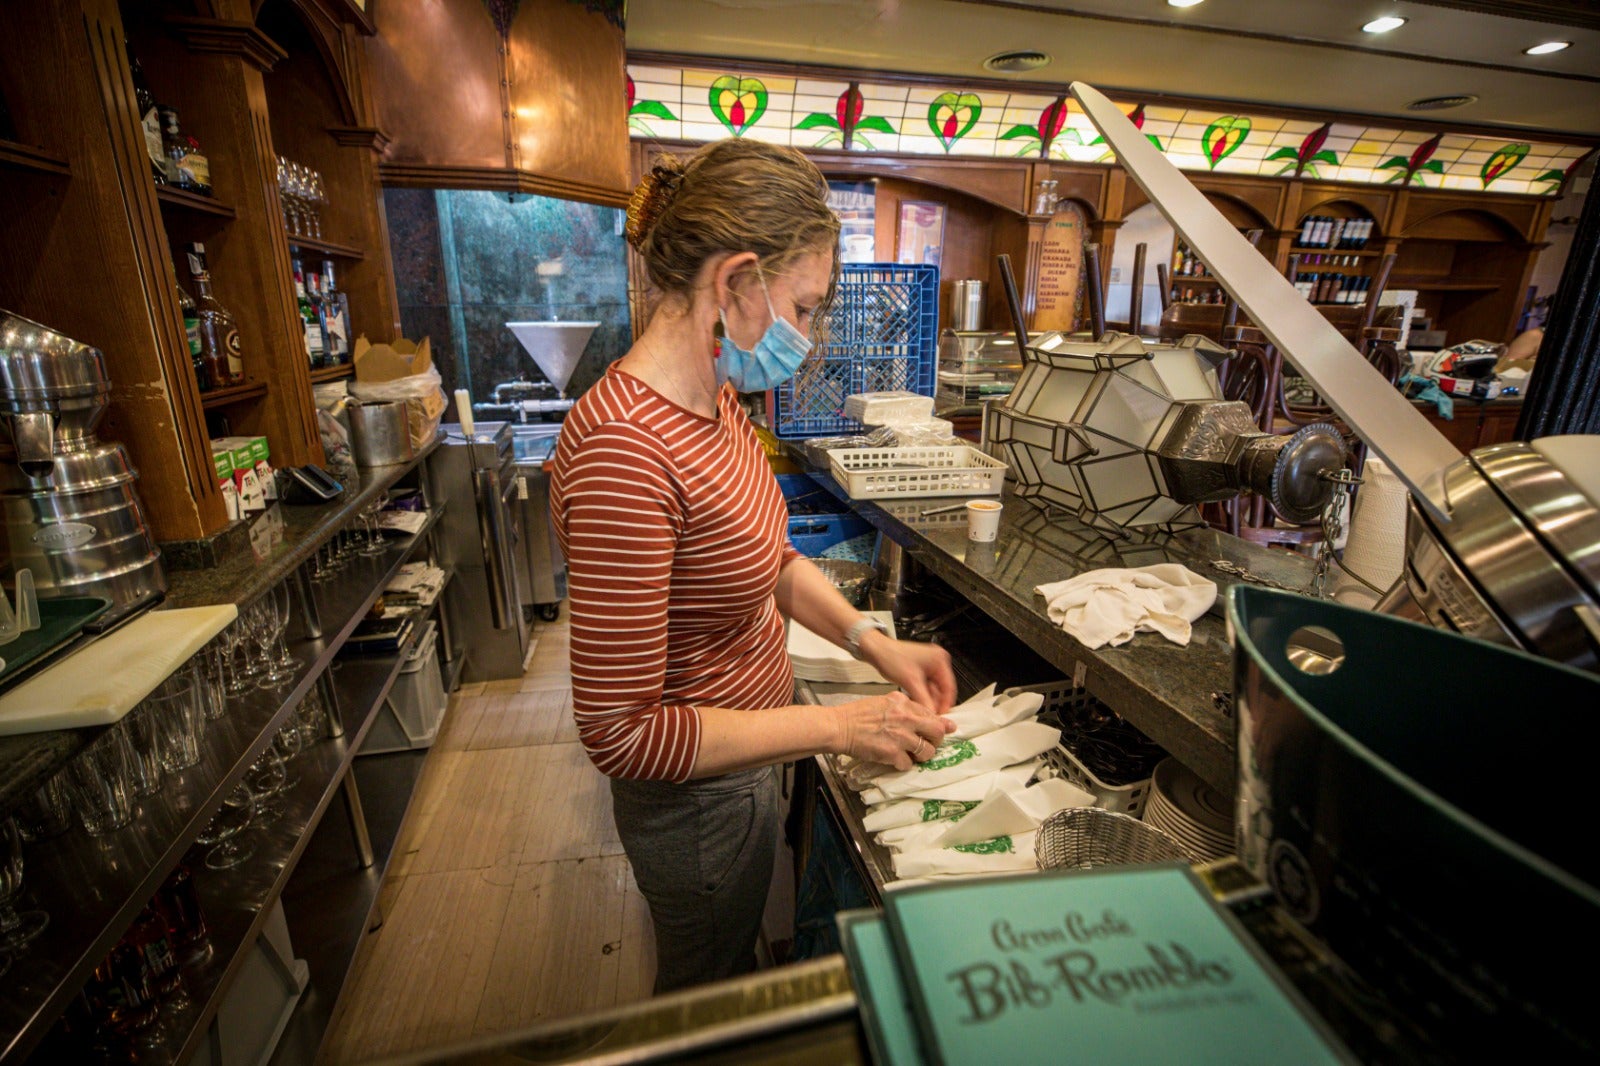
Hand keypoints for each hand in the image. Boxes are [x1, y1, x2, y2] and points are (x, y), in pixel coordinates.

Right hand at [836, 691, 954, 770]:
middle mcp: (906, 718)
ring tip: (912, 755)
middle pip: (937, 732)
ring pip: (927, 752)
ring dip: (921, 756)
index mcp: (904, 704)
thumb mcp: (884, 702)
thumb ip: (905, 707)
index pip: (932, 715)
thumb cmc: (858, 714)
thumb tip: (925, 715)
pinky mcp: (892, 753)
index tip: (945, 730)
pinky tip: (895, 759)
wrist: (839, 726)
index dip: (939, 725)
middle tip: (928, 744)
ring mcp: (900, 737)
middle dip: (936, 741)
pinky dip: (903, 764)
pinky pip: (908, 764)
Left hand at [860, 635, 956, 715]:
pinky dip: (922, 694)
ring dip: (928, 699)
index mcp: (939, 660)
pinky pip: (925, 686)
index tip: (942, 715)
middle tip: (931, 715)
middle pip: (941, 688)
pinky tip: (917, 703)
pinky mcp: (920, 669)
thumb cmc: (891, 656)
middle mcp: (936, 661)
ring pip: (933, 689)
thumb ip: (923, 699)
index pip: (949, 687)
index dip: (945, 703)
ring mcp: (928, 665)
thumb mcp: (910, 681)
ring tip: (923, 711)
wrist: (876, 650)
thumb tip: (932, 714)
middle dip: (935, 702)